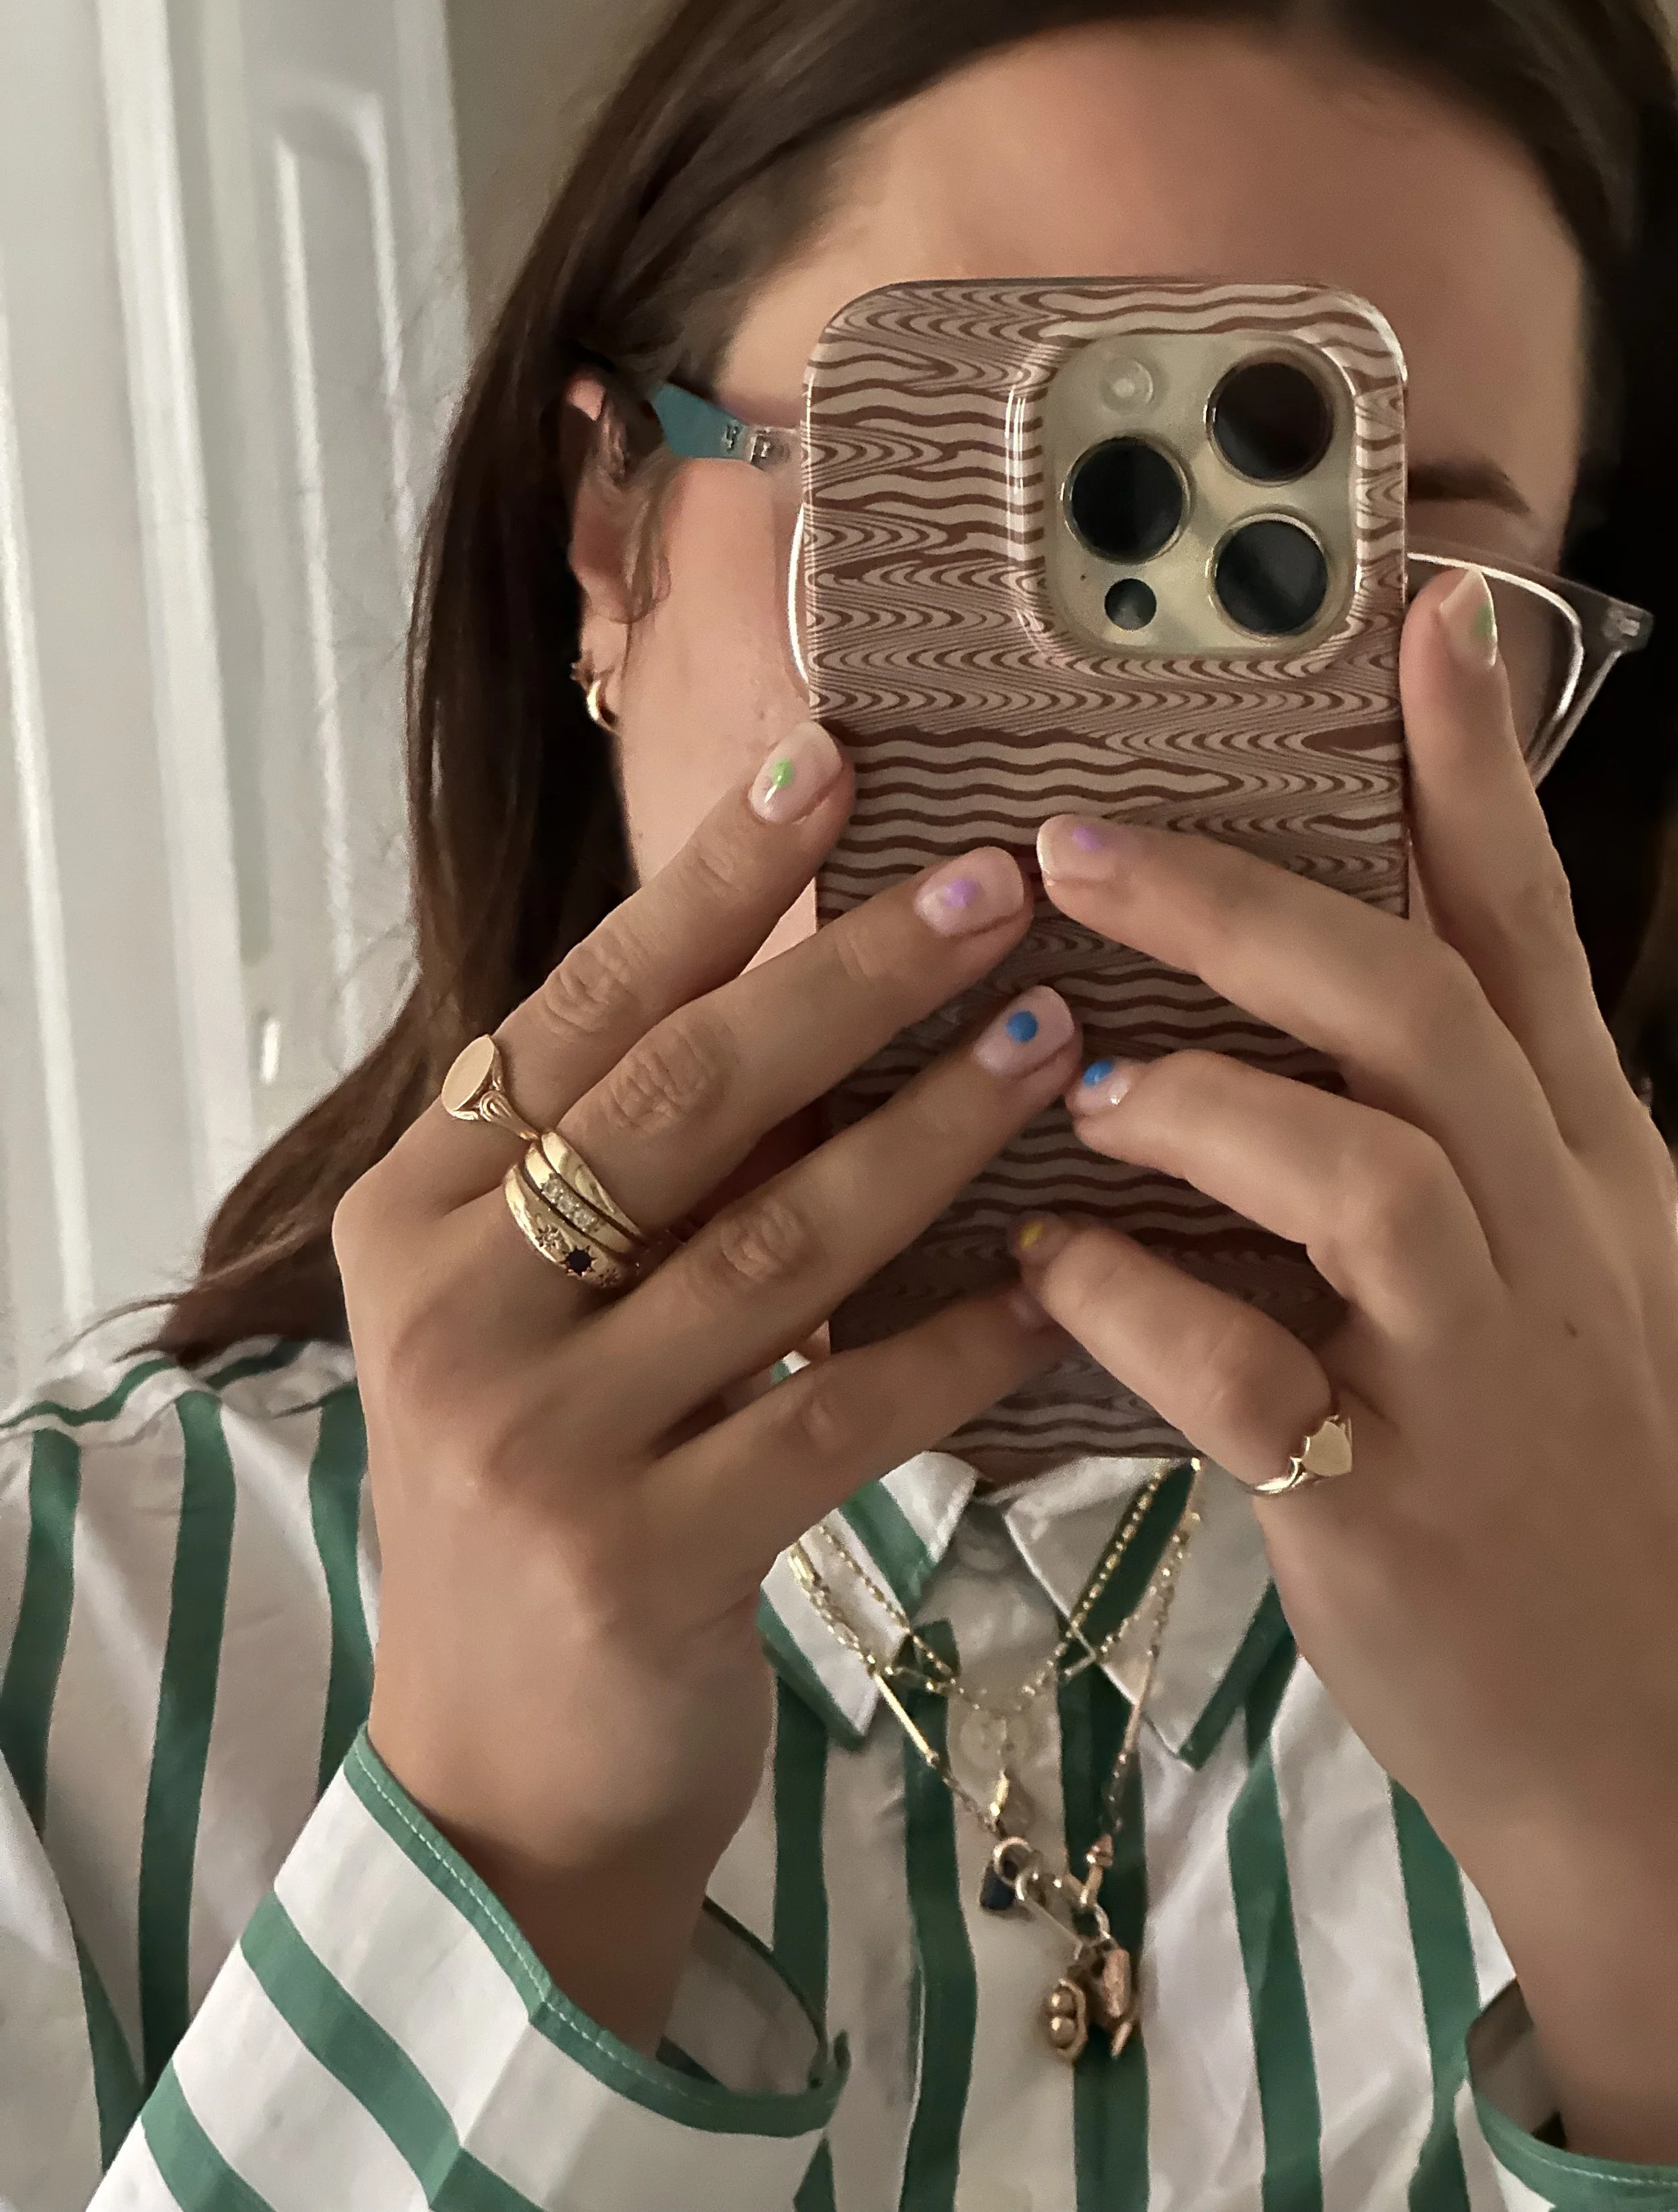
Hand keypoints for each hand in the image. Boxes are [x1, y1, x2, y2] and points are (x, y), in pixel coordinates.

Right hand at [333, 721, 1077, 2050]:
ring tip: (1054, 1040)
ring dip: (933, 1133)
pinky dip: (958, 1342)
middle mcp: (450, 1308)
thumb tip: (809, 976)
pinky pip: (840, 1413)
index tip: (832, 764)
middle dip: (850, 980)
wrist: (505, 1770)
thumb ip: (628, 1168)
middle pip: (684, 1103)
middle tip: (998, 886)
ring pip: (775, 1245)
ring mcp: (535, 1440)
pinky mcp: (640, 1561)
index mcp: (415, 1213)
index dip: (713, 883)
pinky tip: (1058, 1280)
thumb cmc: (542, 1495)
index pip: (583, 1010)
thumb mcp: (535, 1309)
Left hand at [1010, 572, 1677, 2159]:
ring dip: (1201, 1102)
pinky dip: (1135, 1300)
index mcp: (1579, 1160)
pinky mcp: (1390, 1500)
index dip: (1475, 767)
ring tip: (1081, 1082)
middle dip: (1240, 907)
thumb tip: (1313, 990)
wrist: (1634, 1727)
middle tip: (1077, 846)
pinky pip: (1245, 1370)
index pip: (1524, 930)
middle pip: (1416, 1009)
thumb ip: (1451, 1127)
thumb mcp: (1545, 1267)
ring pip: (1361, 1168)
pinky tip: (1058, 1266)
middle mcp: (1547, 1233)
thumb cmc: (1549, 1468)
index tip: (1422, 613)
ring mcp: (1480, 1366)